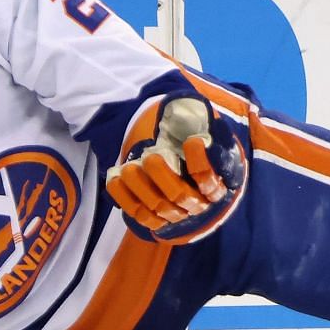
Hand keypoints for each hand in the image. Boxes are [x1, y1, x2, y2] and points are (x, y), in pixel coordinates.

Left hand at [106, 94, 247, 242]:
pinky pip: (139, 214)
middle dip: (162, 176)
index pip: (207, 178)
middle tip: (150, 156)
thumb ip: (203, 130)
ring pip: (158, 207)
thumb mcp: (208, 147)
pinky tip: (115, 179)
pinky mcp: (157, 222)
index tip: (192, 140)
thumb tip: (185, 107)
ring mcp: (176, 216)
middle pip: (180, 196)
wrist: (197, 191)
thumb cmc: (198, 160)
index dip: (199, 161)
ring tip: (128, 168)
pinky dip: (125, 198)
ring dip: (140, 187)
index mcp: (214, 187)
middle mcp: (197, 206)